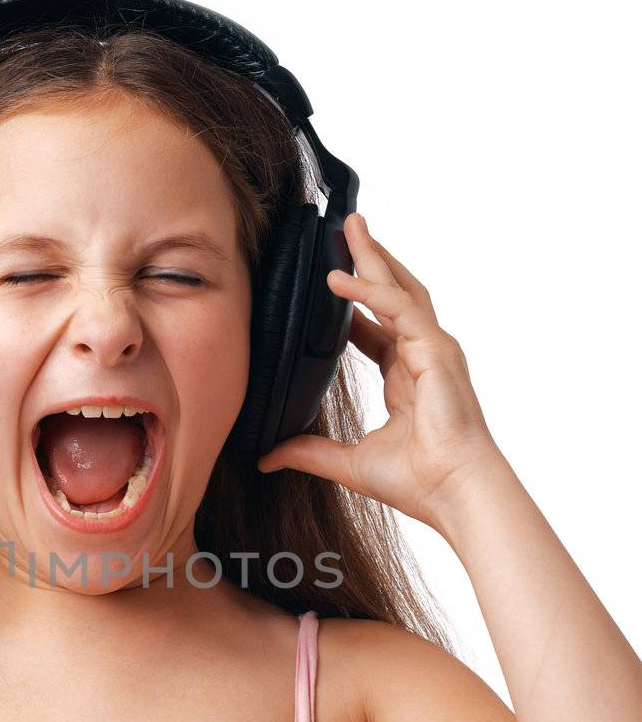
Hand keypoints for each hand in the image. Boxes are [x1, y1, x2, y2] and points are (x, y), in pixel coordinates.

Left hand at [256, 213, 502, 529]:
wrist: (453, 493)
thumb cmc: (419, 481)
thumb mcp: (348, 463)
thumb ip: (308, 452)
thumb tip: (267, 457)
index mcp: (407, 376)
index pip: (378, 328)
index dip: (355, 304)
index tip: (330, 284)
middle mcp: (422, 356)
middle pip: (393, 294)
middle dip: (371, 260)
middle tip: (348, 227)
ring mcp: (433, 350)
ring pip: (401, 289)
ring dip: (375, 257)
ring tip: (353, 227)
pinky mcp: (436, 351)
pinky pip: (400, 309)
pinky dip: (370, 292)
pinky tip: (342, 278)